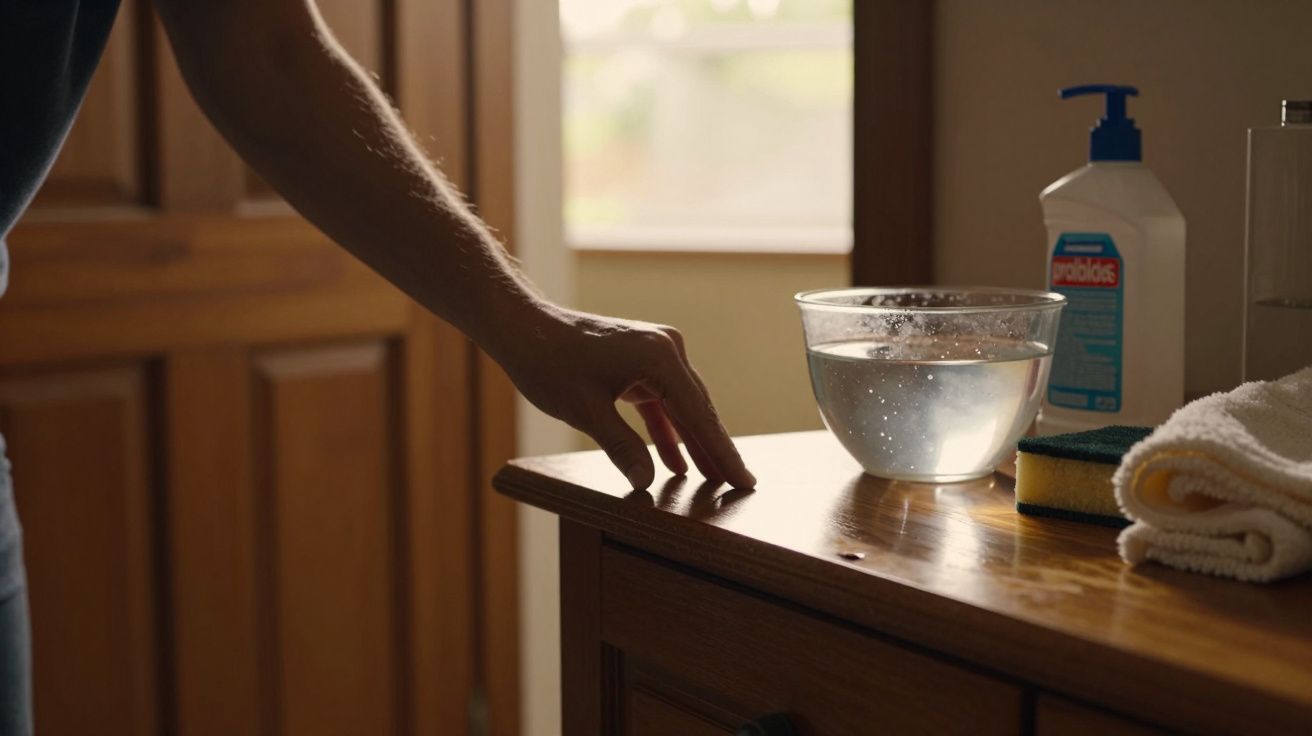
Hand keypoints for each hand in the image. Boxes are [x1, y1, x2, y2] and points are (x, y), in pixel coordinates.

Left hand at [496, 305, 755, 490]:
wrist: (524, 328)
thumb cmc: (549, 363)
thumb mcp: (586, 412)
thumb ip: (622, 448)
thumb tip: (647, 484)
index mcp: (660, 358)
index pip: (699, 414)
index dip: (723, 453)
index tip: (745, 481)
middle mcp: (666, 349)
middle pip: (698, 409)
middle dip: (715, 449)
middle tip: (739, 487)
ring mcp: (655, 352)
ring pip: (682, 406)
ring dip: (694, 442)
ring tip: (714, 479)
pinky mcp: (640, 361)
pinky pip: (662, 401)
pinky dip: (667, 430)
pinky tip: (676, 462)